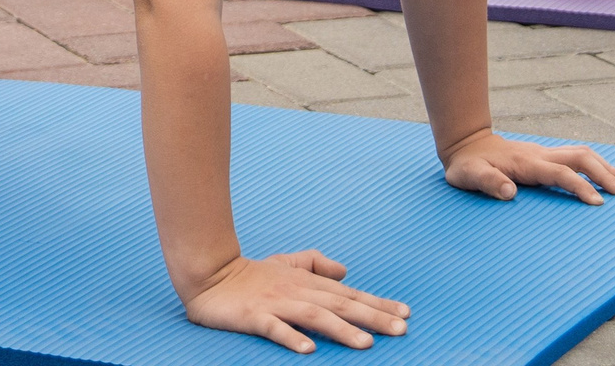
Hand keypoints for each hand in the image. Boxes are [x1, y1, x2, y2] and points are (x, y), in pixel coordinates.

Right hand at [181, 251, 407, 353]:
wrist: (209, 274)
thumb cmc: (250, 274)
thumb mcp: (286, 264)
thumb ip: (316, 264)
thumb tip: (344, 271)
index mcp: (307, 282)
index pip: (349, 294)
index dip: (377, 304)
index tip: (405, 314)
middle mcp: (297, 291)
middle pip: (340, 304)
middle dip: (372, 317)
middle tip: (400, 329)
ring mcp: (276, 303)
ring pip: (315, 316)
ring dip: (341, 330)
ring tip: (365, 344)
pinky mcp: (254, 316)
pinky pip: (275, 329)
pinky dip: (292, 338)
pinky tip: (308, 350)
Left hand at [441, 127, 614, 204]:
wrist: (466, 143)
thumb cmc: (467, 165)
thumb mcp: (468, 175)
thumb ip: (487, 182)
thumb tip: (510, 191)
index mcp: (528, 163)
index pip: (561, 173)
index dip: (580, 187)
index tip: (598, 203)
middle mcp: (541, 155)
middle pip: (582, 158)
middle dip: (605, 175)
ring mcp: (545, 154)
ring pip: (583, 154)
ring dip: (606, 167)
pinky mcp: (546, 156)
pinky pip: (577, 157)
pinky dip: (597, 164)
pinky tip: (607, 174)